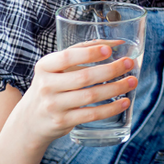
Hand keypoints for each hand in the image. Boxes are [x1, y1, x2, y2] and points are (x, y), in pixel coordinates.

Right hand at [14, 43, 136, 144]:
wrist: (31, 118)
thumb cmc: (52, 84)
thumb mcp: (57, 66)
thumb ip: (82, 51)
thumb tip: (116, 42)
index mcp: (45, 66)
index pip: (67, 57)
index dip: (89, 53)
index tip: (109, 50)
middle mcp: (47, 85)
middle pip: (84, 77)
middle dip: (111, 70)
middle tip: (129, 63)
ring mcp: (54, 105)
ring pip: (91, 95)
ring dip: (116, 88)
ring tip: (132, 81)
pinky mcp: (62, 121)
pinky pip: (91, 114)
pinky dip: (110, 108)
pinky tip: (124, 102)